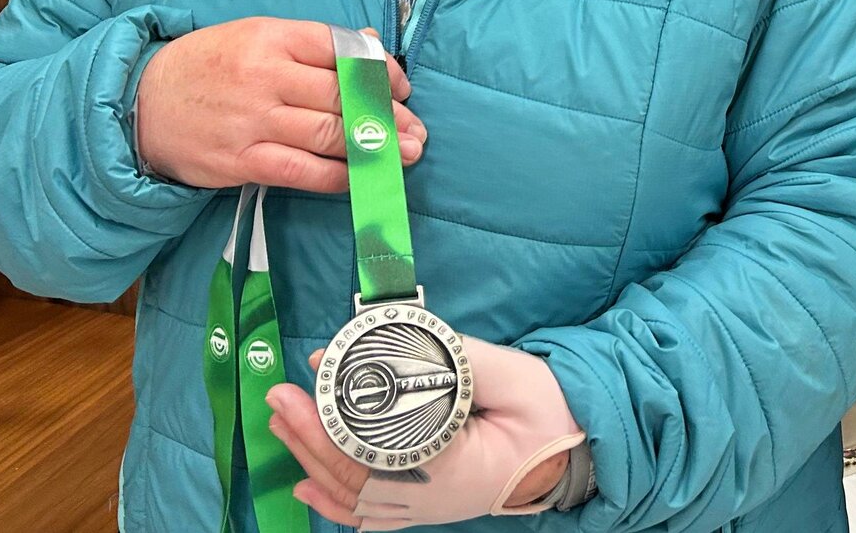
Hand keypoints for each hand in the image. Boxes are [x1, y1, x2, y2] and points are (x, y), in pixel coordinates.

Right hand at [134, 18, 423, 191]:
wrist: (139, 104)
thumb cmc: (208, 67)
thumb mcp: (254, 37)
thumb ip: (312, 44)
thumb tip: (369, 42)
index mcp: (271, 36)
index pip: (342, 49)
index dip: (382, 70)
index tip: (402, 88)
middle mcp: (264, 75)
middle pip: (343, 95)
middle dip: (389, 115)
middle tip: (416, 130)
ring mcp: (252, 120)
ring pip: (329, 134)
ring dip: (375, 147)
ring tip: (405, 154)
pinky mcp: (240, 160)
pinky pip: (302, 171)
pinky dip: (338, 176)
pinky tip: (361, 177)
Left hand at [268, 339, 583, 528]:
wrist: (576, 456)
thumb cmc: (550, 416)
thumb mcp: (518, 377)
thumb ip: (462, 360)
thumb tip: (402, 340)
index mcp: (452, 467)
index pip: (378, 446)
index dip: (337, 414)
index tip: (313, 372)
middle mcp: (430, 498)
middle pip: (354, 474)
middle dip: (310, 434)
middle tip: (280, 395)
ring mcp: (426, 509)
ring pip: (353, 496)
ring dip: (312, 460)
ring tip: (281, 422)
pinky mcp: (426, 507)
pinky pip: (370, 516)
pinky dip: (333, 504)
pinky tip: (305, 488)